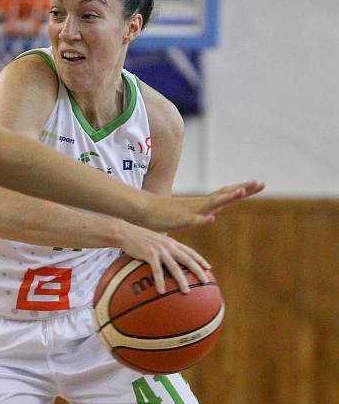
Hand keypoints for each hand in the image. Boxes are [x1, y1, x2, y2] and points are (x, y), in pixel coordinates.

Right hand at [116, 221, 209, 294]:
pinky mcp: (149, 254)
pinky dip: (160, 281)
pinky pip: (157, 271)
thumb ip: (162, 247)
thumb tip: (166, 258)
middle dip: (198, 270)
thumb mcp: (154, 240)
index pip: (189, 251)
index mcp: (171, 243)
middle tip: (205, 281)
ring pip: (174, 267)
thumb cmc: (138, 237)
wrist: (125, 232)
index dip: (199, 259)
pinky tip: (161, 291)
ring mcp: (159, 250)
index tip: (208, 268)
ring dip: (181, 280)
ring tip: (186, 291)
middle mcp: (168, 246)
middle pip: (187, 259)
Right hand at [142, 180, 264, 231]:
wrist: (142, 211)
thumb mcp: (187, 217)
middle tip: (260, 183)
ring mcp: (190, 211)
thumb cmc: (163, 215)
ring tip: (242, 191)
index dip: (242, 190)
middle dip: (243, 189)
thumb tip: (211, 217)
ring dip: (227, 197)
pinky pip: (192, 220)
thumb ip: (199, 216)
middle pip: (225, 195)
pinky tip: (210, 218)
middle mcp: (199, 204)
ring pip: (212, 203)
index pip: (226, 195)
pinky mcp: (179, 219)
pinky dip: (201, 219)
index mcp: (202, 204)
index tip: (258, 184)